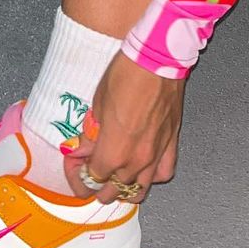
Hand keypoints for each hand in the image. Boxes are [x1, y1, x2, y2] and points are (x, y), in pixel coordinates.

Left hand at [64, 50, 185, 205]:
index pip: (93, 177)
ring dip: (124, 187)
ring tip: (116, 179)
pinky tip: (143, 169)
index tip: (76, 164)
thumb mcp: (98, 103)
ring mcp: (157, 153)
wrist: (159, 58)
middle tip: (91, 172)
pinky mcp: (172, 142)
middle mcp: (136, 159)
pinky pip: (164, 173)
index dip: (80, 173)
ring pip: (139, 189)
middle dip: (98, 184)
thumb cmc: (127, 74)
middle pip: (114, 190)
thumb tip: (84, 148)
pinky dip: (152, 176)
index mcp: (113, 151)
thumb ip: (91, 134)